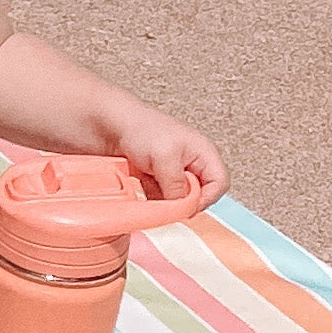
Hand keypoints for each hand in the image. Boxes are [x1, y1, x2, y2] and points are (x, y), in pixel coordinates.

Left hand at [103, 105, 229, 208]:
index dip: (206, 198)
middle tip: (167, 203)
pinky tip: (141, 190)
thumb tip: (183, 207)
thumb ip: (176, 184)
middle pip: (199, 195)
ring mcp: (173, 173)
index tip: (187, 207)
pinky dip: (152, 200)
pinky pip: (161, 199)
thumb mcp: (164, 157)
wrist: (112, 124)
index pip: (219, 184)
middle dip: (183, 202)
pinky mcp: (157, 180)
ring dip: (165, 202)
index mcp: (203, 154)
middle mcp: (192, 164)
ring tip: (150, 191)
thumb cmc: (141, 128)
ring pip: (178, 200)